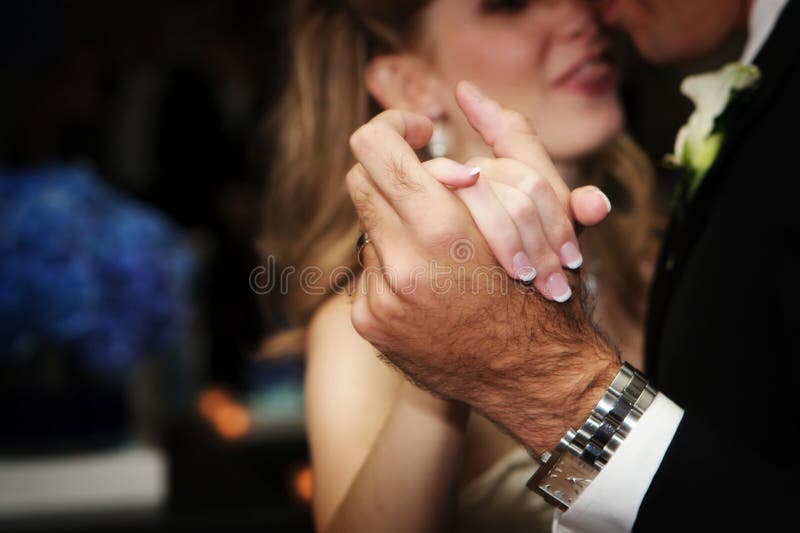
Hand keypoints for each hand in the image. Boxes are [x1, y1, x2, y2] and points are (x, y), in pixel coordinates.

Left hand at [346, 85, 620, 453]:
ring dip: (400, 224)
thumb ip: (511, 140)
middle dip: (394, 172)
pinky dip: (396, 266)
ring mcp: (380, 297)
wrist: (533, 376)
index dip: (393, 126)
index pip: (373, 146)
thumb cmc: (544, 286)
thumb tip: (468, 94)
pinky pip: (369, 269)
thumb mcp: (545, 208)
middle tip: (428, 181)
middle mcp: (401, 263)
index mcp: (442, 226)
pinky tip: (433, 286)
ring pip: (369, 226)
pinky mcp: (369, 322)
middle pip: (361, 181)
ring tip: (443, 247)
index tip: (420, 133)